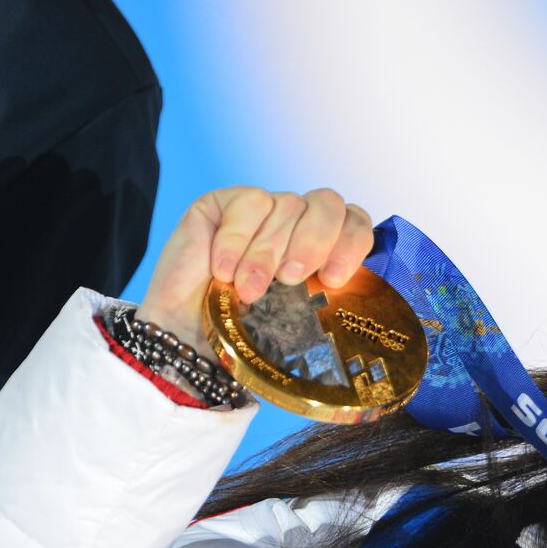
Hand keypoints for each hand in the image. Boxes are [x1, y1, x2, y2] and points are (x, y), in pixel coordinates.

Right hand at [135, 187, 372, 365]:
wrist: (190, 344)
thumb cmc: (247, 337)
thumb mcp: (298, 323)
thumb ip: (327, 301)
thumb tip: (352, 297)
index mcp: (327, 249)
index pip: (356, 223)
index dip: (352, 243)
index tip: (333, 278)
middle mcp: (300, 224)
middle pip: (327, 205)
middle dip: (314, 242)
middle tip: (290, 280)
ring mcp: (265, 211)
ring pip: (287, 205)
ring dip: (266, 253)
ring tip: (248, 291)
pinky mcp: (225, 204)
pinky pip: (249, 202)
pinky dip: (236, 239)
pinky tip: (223, 270)